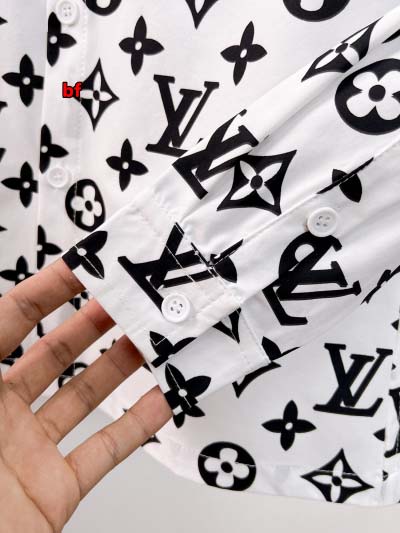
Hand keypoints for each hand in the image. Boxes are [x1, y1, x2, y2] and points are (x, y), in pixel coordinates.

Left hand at [0, 258, 171, 532]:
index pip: (11, 321)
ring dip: (121, 366)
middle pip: (55, 355)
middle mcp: (0, 416)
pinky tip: (162, 400)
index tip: (86, 265)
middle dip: (93, 322)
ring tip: (151, 339)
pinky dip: (137, 426)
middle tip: (128, 298)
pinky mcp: (54, 491)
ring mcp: (29, 452)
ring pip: (85, 397)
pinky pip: (104, 451)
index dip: (49, 290)